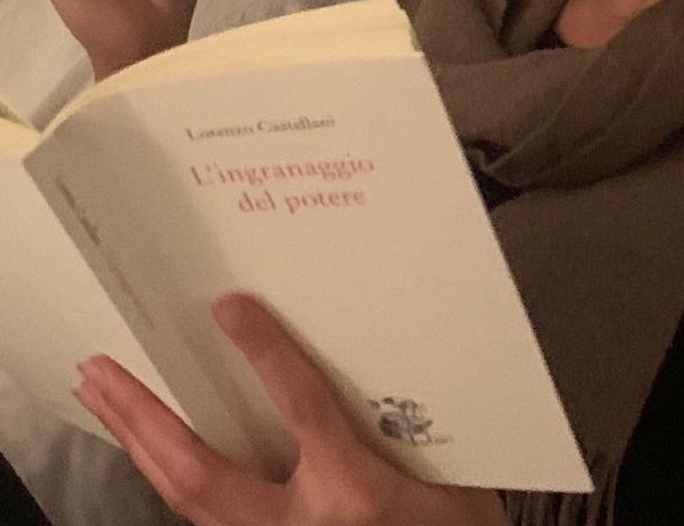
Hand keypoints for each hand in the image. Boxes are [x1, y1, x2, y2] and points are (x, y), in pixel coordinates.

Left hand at [73, 293, 508, 525]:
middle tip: (99, 370)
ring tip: (103, 397)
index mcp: (356, 497)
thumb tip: (389, 365)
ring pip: (186, 499)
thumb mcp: (453, 481)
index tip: (232, 309)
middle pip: (202, 471)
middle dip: (146, 418)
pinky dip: (168, 477)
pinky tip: (152, 452)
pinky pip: (201, 517)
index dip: (267, 356)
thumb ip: (413, 430)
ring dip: (141, 445)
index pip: (303, 411)